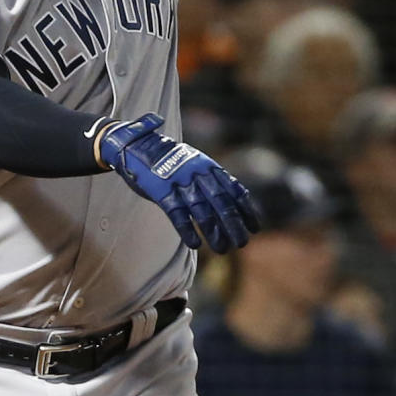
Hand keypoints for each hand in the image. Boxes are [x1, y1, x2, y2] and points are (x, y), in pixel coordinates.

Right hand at [99, 113, 260, 252]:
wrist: (140, 146)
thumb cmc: (172, 161)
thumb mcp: (197, 163)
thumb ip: (214, 179)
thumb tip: (236, 202)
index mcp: (209, 167)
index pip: (234, 190)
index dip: (246, 210)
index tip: (255, 228)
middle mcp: (198, 174)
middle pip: (221, 203)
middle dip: (234, 225)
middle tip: (242, 243)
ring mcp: (180, 182)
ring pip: (202, 211)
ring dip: (214, 232)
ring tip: (223, 249)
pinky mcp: (162, 191)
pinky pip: (177, 214)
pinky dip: (187, 229)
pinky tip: (195, 244)